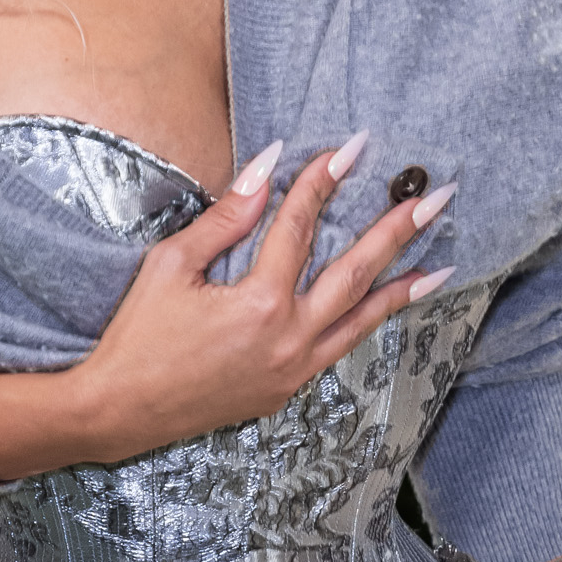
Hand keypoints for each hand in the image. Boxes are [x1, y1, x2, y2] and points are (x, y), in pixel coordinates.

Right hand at [0, 137, 457, 479]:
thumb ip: (227, 219)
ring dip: (402, 288)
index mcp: (258, 303)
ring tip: (442, 262)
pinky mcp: (286, 388)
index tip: (352, 148)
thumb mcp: (171, 266)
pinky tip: (385, 306)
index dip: (323, 182)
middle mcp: (288, 339)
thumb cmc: (137, 336)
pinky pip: (339, 347)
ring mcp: (293, 369)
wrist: (119, 413)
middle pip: (356, 274)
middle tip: (434, 199)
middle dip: (398, 231)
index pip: (299, 227)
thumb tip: (268, 170)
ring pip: (362, 321)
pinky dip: (367, 323)